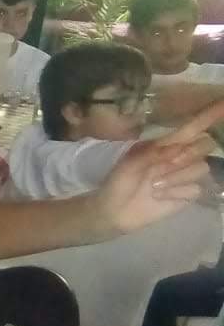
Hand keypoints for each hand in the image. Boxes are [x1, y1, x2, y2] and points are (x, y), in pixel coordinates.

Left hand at [96, 100, 223, 232]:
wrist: (115, 210)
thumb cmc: (119, 182)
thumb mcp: (129, 163)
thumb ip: (152, 152)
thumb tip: (176, 145)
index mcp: (165, 144)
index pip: (192, 127)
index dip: (210, 114)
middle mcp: (180, 156)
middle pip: (205, 145)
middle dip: (186, 155)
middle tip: (161, 167)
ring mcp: (186, 174)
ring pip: (201, 168)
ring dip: (175, 178)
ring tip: (153, 186)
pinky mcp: (188, 193)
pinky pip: (195, 189)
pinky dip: (175, 194)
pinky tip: (159, 197)